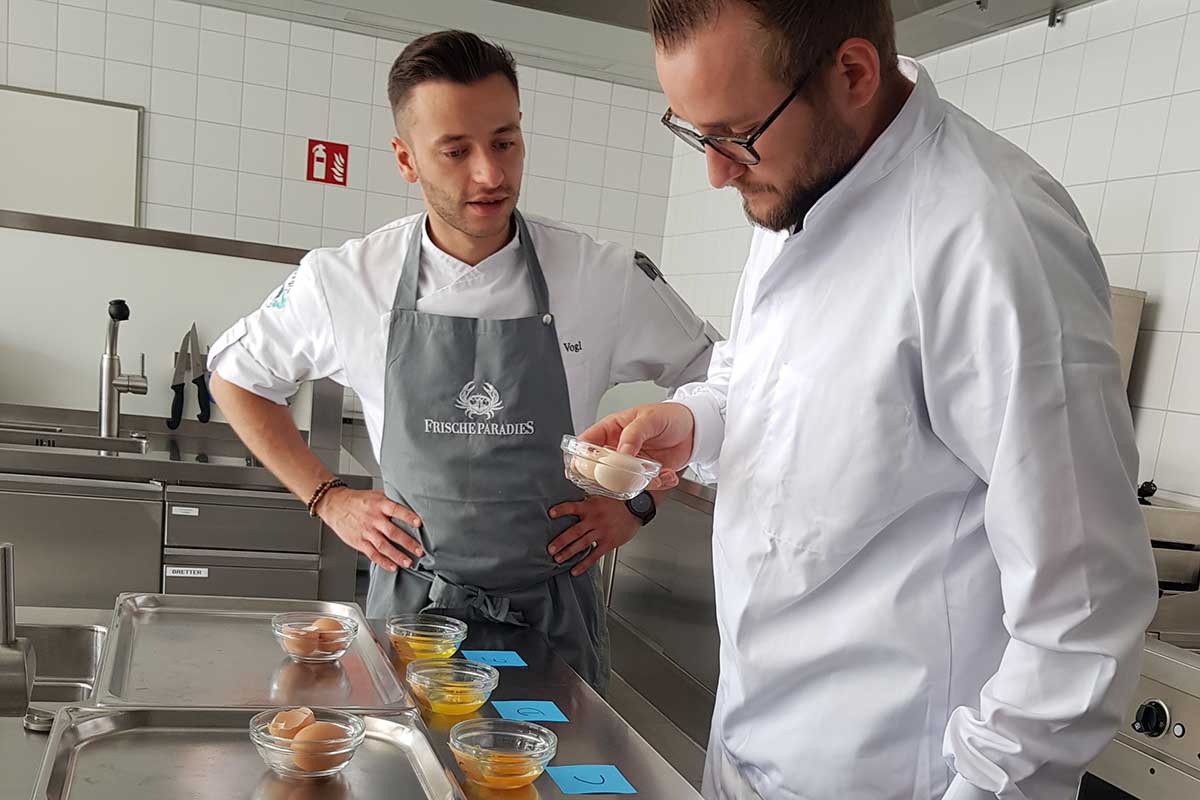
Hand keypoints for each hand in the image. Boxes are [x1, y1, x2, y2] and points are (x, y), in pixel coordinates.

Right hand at [316, 487, 422, 572]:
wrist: (334, 505)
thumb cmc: (357, 500)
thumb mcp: (374, 494)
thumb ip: (391, 499)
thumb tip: (410, 501)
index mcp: (379, 505)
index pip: (396, 510)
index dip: (407, 516)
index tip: (419, 523)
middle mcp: (373, 518)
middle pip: (392, 532)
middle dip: (408, 542)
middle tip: (419, 551)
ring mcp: (366, 531)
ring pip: (383, 546)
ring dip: (397, 556)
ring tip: (408, 562)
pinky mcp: (359, 542)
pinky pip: (372, 554)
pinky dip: (383, 562)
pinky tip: (393, 567)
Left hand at [548, 496, 641, 576]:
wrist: (636, 509)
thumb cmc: (617, 503)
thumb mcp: (600, 497)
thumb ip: (585, 501)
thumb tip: (571, 501)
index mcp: (590, 507)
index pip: (572, 507)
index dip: (561, 510)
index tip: (551, 514)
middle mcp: (595, 519)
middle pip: (575, 531)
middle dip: (561, 541)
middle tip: (550, 549)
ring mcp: (602, 532)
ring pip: (582, 544)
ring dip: (569, 552)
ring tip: (558, 559)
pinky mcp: (608, 542)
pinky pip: (594, 555)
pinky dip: (584, 564)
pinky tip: (575, 570)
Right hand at [579, 403, 695, 489]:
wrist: (694, 429)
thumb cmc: (669, 416)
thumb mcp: (649, 419)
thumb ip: (633, 435)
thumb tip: (621, 452)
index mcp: (612, 429)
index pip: (587, 442)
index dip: (579, 456)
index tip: (579, 468)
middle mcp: (619, 447)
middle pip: (600, 468)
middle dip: (609, 477)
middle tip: (623, 477)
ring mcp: (631, 462)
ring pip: (622, 481)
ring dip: (637, 482)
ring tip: (654, 473)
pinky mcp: (645, 473)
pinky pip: (643, 485)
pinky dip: (656, 484)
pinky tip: (666, 474)